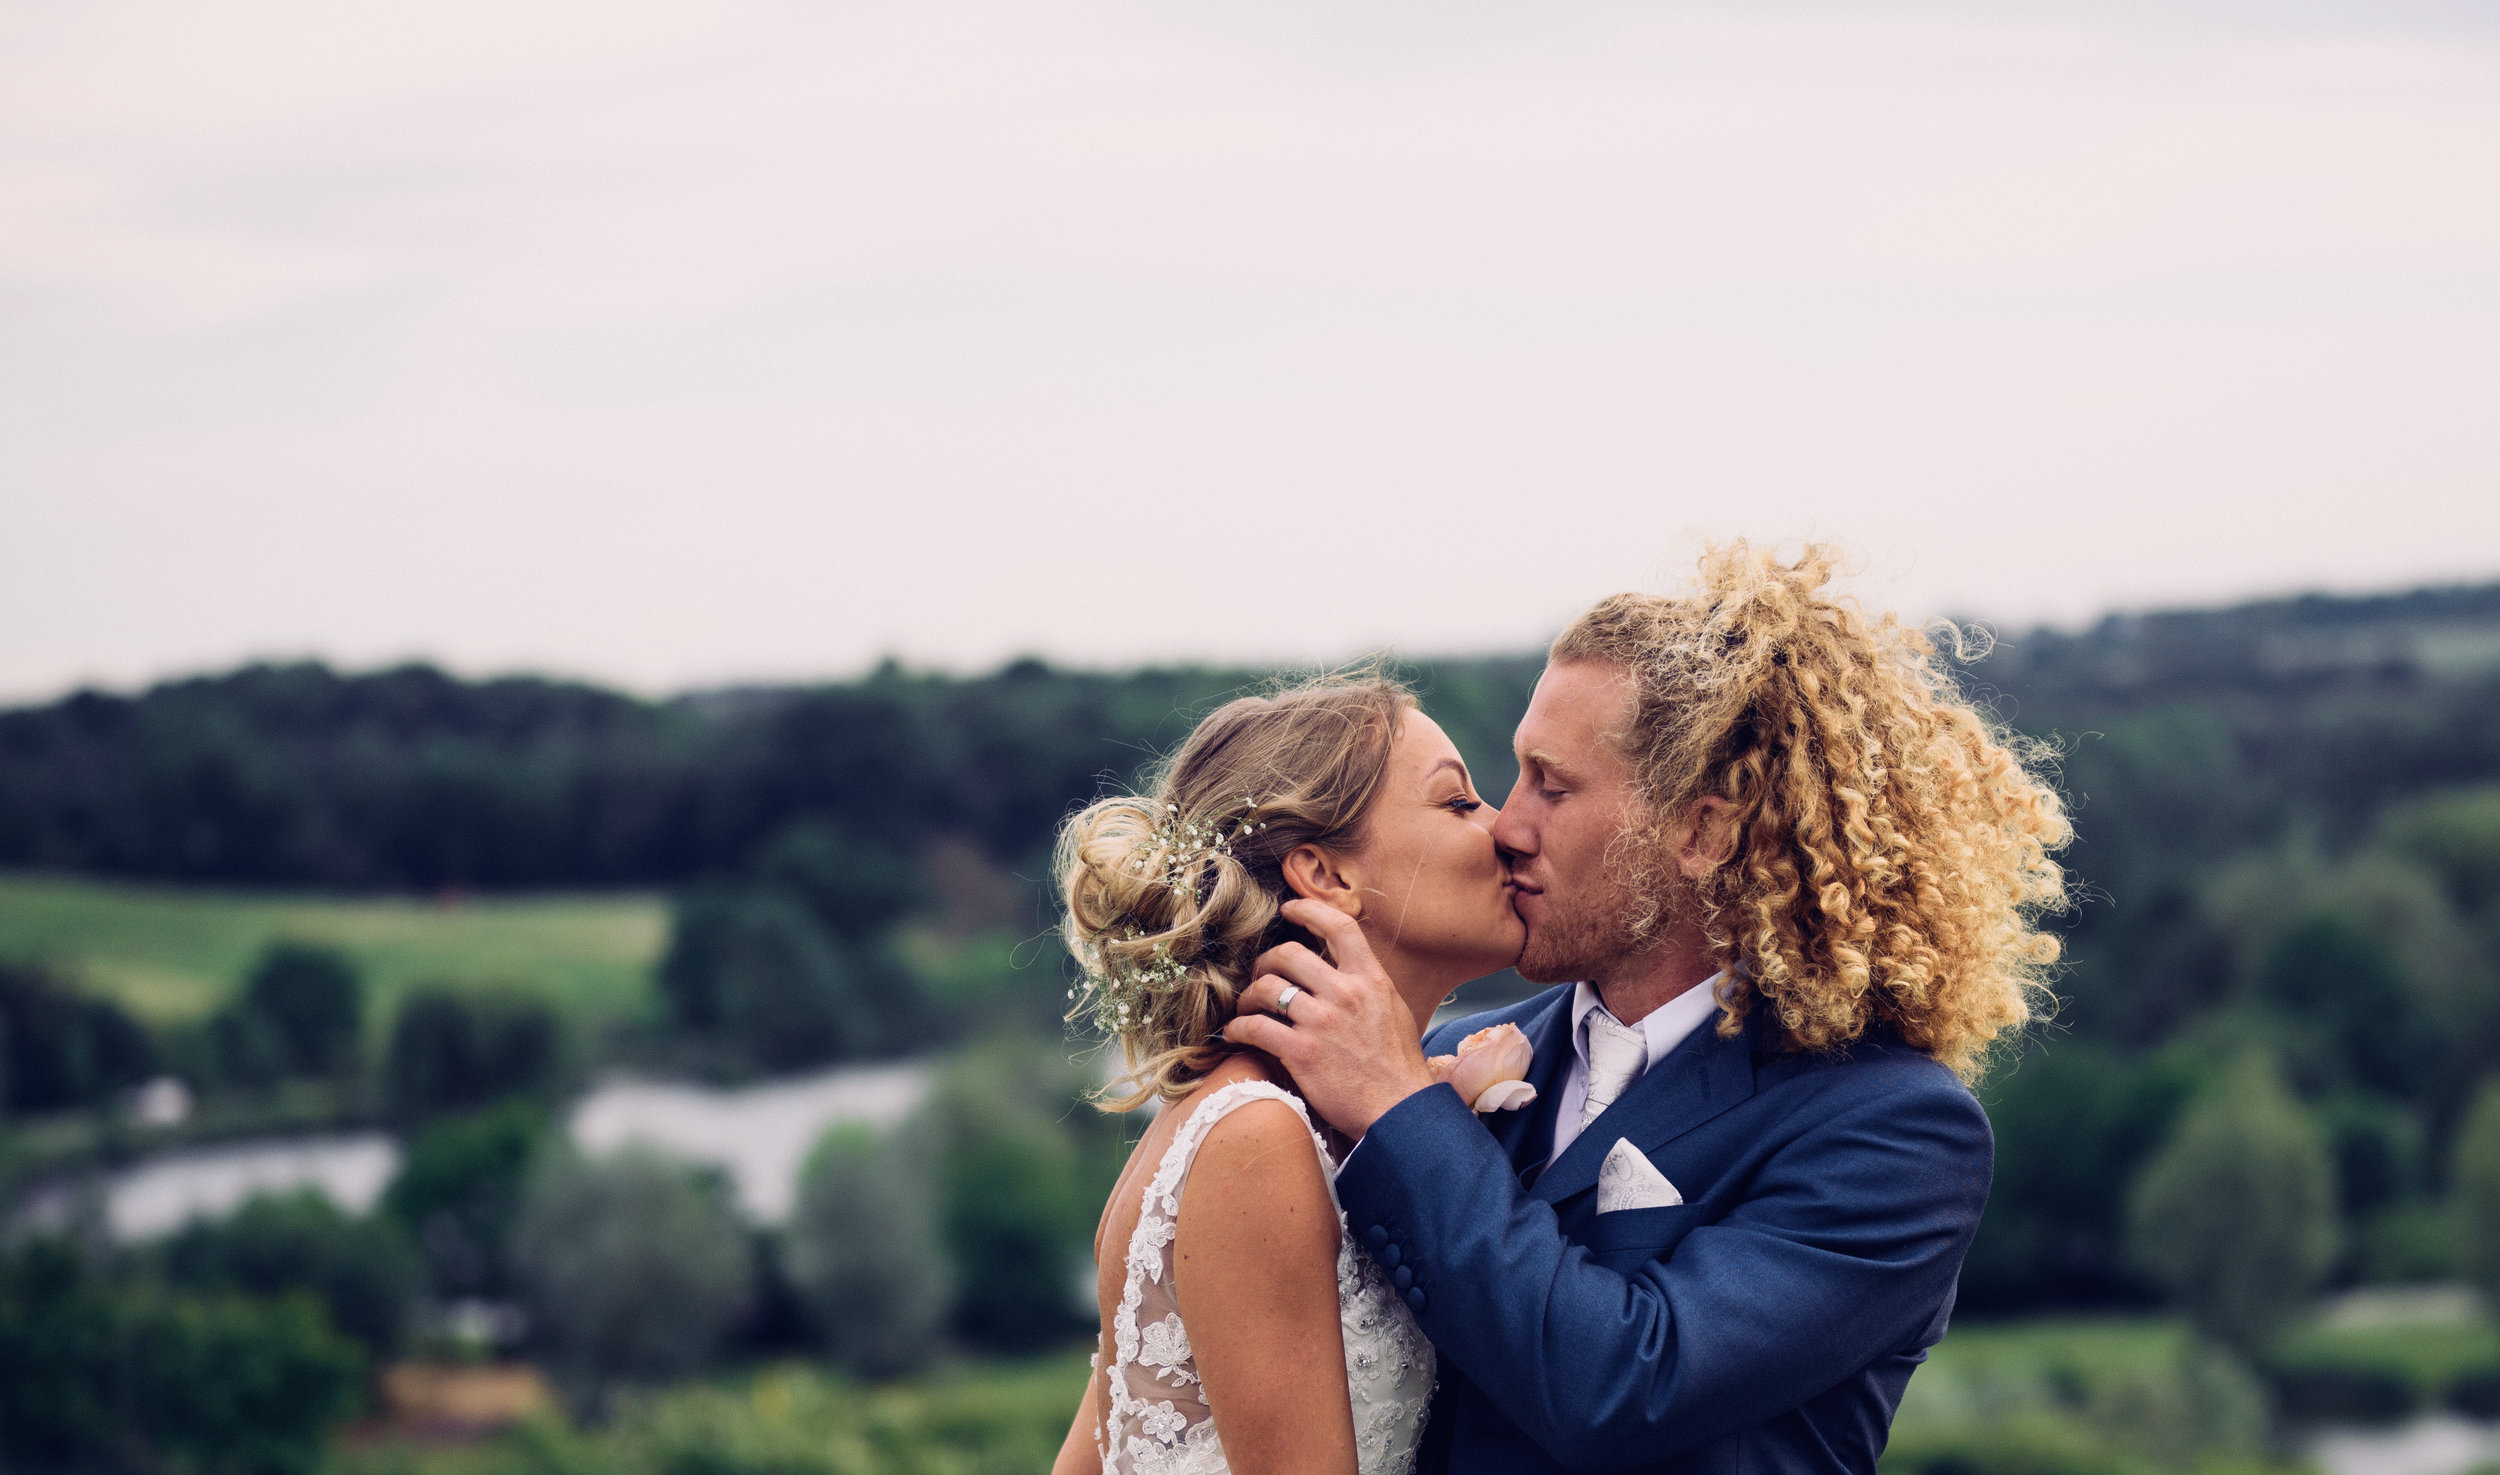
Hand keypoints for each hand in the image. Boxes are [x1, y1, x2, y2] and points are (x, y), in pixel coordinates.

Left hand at [1222, 898, 1440, 1137]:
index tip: (1288, 909)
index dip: (1308, 909)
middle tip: (1260, 974)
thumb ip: (1367, 986)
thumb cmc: (1399, 1068)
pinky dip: (1237, 1028)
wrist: (1401, 1113)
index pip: (1339, 926)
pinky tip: (1234, 1034)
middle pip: (1288, 953)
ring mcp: (1322, 1022)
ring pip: (1266, 988)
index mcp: (1371, 979)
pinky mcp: (1302, 1053)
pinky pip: (1254, 1028)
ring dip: (1248, 996)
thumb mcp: (1393, 1011)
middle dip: (1266, 961)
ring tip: (1245, 1007)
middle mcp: (1345, 994)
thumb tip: (1342, 971)